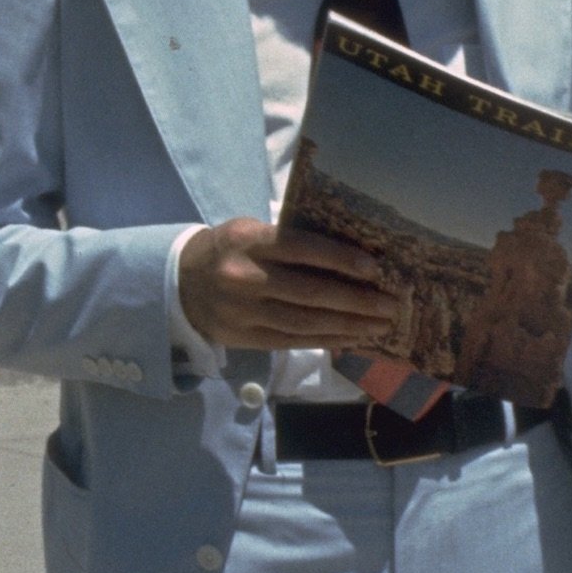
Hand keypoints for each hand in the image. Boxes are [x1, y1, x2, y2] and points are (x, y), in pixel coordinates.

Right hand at [176, 219, 397, 351]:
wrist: (181, 283)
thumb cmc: (230, 249)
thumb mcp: (251, 231)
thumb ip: (290, 239)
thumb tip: (350, 253)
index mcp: (249, 241)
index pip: (303, 249)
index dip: (342, 260)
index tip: (375, 269)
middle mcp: (246, 277)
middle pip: (311, 293)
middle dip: (356, 301)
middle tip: (390, 305)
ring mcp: (244, 312)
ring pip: (306, 323)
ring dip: (349, 326)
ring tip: (380, 326)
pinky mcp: (245, 338)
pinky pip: (294, 341)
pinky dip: (327, 341)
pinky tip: (352, 338)